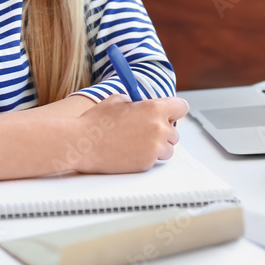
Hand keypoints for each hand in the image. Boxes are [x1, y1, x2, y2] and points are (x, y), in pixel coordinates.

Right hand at [68, 94, 188, 173]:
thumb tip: (143, 105)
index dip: (173, 109)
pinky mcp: (147, 164)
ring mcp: (154, 149)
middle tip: (144, 129)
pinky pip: (154, 160)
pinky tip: (129, 151)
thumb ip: (137, 102)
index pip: (182, 107)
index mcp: (154, 109)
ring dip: (157, 146)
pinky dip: (145, 157)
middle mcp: (159, 129)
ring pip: (168, 149)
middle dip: (163, 130)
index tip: (167, 112)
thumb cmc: (96, 122)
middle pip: (175, 131)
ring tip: (136, 142)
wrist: (82, 144)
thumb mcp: (117, 100)